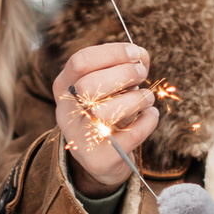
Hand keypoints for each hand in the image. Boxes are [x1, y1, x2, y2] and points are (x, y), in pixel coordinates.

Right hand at [53, 42, 157, 196]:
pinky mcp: (99, 159)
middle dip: (124, 75)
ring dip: (137, 99)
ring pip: (107, 112)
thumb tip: (141, 57)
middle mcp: (65, 112)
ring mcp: (79, 137)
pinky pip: (130, 135)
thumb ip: (126, 65)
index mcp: (64, 87)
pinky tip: (150, 115)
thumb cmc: (109, 109)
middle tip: (142, 74)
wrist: (103, 157)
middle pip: (89, 85)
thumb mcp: (111, 84)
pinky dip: (148, 121)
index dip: (112, 53)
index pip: (80, 61)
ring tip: (147, 98)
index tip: (136, 54)